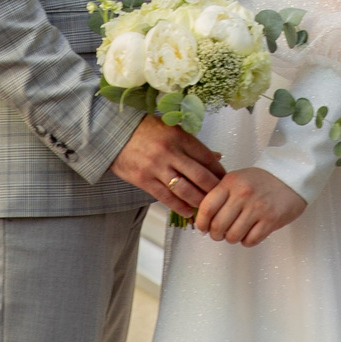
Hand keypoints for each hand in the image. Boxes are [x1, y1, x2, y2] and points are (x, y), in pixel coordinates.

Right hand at [108, 115, 224, 218]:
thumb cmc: (144, 129)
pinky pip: (166, 198)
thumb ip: (193, 144)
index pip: (206, 157)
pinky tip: (189, 212)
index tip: (226, 180)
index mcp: (179, 136)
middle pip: (200, 176)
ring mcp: (156, 167)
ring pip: (185, 190)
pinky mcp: (144, 180)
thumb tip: (217, 157)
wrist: (114, 132)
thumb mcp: (171, 129)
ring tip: (207, 208)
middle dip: (213, 189)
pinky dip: (180, 207)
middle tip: (222, 198)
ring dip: (199, 201)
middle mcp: (170, 152)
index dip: (219, 171)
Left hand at [192, 167, 305, 246]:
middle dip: (216, 235)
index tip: (203, 228)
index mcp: (230, 183)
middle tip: (219, 234)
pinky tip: (250, 233)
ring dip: (232, 239)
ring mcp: (257, 207)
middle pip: (218, 226)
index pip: (207, 208)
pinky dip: (247, 241)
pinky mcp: (271, 219)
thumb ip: (220, 194)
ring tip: (236, 232)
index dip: (201, 223)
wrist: (290, 176)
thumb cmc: (261, 180)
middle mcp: (242, 194)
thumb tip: (203, 217)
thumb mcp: (237, 178)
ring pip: (233, 236)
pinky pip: (250, 240)